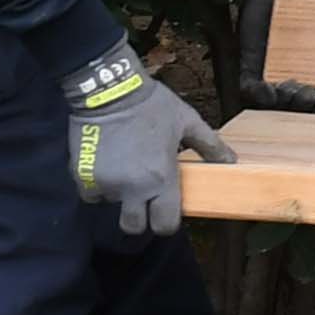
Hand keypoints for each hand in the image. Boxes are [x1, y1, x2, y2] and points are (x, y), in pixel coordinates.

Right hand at [67, 62, 229, 237]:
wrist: (109, 88)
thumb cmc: (151, 104)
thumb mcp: (186, 121)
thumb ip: (209, 145)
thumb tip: (231, 161)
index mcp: (161, 178)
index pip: (165, 224)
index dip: (166, 222)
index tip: (164, 209)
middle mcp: (133, 188)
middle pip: (134, 226)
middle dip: (139, 217)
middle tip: (141, 198)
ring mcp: (106, 183)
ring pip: (111, 205)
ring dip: (117, 194)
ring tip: (124, 168)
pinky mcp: (83, 176)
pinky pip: (91, 193)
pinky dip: (96, 184)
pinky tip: (106, 163)